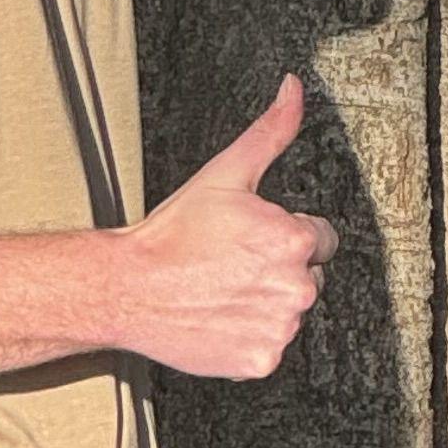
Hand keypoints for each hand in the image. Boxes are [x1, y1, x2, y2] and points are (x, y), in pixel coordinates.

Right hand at [110, 73, 334, 380]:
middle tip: (230, 265)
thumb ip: (272, 129)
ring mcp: (280, 327)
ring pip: (289, 311)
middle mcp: (297, 286)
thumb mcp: (226, 172)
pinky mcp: (262, 359)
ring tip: (221, 290)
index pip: (319, 239)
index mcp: (295, 238)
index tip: (248, 240)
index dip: (282, 234)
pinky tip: (220, 318)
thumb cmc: (173, 232)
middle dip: (277, 269)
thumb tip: (294, 88)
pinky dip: (249, 336)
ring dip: (265, 303)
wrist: (128, 288)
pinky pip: (270, 345)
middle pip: (309, 277)